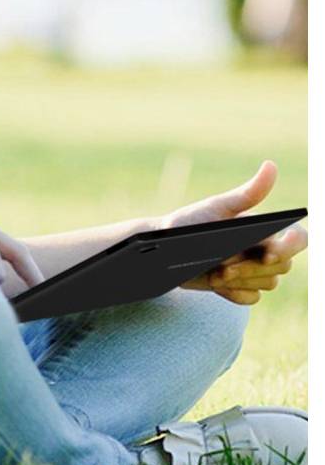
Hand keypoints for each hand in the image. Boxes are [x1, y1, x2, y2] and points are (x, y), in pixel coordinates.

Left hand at [159, 160, 306, 304]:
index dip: (290, 247)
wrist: (166, 251)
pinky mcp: (241, 289)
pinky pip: (251, 298)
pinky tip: (215, 283)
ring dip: (241, 279)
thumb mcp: (218, 207)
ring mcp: (254, 272)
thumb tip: (271, 165)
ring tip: (215, 271)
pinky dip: (233, 292)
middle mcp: (264, 251)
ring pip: (268, 283)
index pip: (298, 240)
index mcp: (264, 230)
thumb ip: (249, 192)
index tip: (268, 252)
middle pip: (282, 266)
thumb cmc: (193, 223)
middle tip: (223, 263)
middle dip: (252, 266)